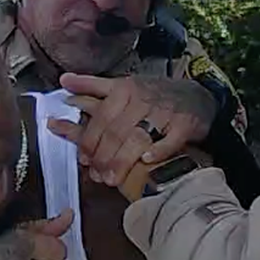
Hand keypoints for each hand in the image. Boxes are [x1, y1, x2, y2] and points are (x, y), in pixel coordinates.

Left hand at [49, 73, 216, 191]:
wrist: (196, 97)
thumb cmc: (153, 95)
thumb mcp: (122, 85)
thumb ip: (92, 85)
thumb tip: (63, 81)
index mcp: (124, 90)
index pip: (100, 117)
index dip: (89, 140)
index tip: (82, 159)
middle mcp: (142, 100)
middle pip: (116, 131)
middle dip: (103, 156)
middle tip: (95, 174)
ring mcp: (164, 113)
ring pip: (138, 138)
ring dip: (122, 160)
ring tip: (111, 179)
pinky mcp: (184, 125)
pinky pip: (170, 140)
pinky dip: (157, 151)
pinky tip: (146, 161)